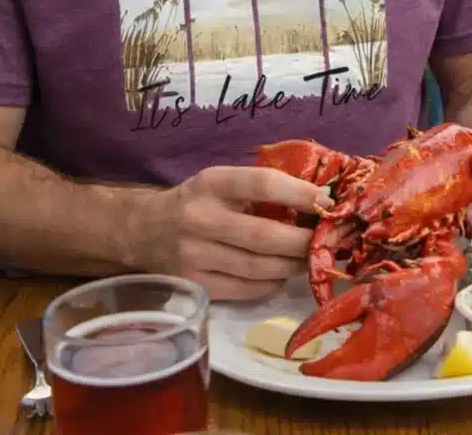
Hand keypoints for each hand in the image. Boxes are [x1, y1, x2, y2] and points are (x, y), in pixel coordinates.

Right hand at [136, 165, 332, 301]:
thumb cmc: (197, 201)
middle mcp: (200, 219)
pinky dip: (272, 283)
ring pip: (260, 268)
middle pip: (265, 236)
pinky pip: (248, 289)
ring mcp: (195, 256)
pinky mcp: (196, 285)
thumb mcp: (221, 181)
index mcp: (212, 183)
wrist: (144, 231)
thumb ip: (261, 188)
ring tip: (310, 259)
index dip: (301, 194)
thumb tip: (320, 200)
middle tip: (328, 242)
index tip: (328, 203)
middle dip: (304, 242)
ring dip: (293, 265)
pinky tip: (280, 274)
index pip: (263, 184)